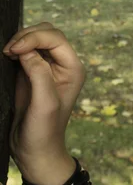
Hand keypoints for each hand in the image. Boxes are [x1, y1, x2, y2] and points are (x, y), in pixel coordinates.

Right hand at [2, 22, 85, 179]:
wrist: (35, 151)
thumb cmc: (44, 131)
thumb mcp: (45, 104)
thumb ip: (39, 73)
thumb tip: (27, 50)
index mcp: (73, 68)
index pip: (56, 39)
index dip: (34, 38)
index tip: (14, 49)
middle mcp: (63, 64)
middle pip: (47, 33)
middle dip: (27, 36)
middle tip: (8, 50)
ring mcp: (48, 67)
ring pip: (36, 38)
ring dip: (21, 40)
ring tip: (7, 52)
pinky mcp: (33, 72)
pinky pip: (26, 50)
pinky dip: (16, 48)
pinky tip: (8, 56)